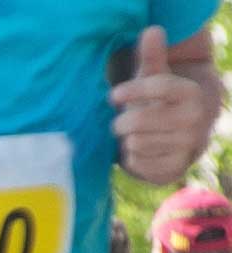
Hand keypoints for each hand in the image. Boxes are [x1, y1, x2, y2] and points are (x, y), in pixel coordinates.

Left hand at [113, 28, 212, 184]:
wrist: (178, 138)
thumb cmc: (158, 103)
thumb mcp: (155, 78)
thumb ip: (153, 56)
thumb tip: (152, 30)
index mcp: (191, 93)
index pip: (159, 86)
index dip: (132, 90)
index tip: (113, 95)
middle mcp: (194, 119)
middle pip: (139, 120)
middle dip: (122, 122)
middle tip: (120, 122)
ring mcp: (186, 145)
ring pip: (136, 143)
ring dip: (127, 140)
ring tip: (133, 135)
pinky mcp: (174, 168)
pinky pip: (138, 163)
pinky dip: (132, 158)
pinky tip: (139, 151)